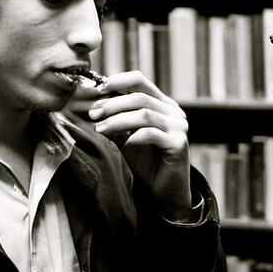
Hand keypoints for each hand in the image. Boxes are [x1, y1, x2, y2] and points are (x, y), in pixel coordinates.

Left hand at [86, 70, 192, 217]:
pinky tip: (124, 144)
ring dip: (118, 120)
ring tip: (100, 128)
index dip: (118, 81)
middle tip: (93, 114)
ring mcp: (179, 127)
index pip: (140, 81)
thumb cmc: (146, 163)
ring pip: (144, 114)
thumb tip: (94, 107)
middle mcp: (174, 112)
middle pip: (139, 97)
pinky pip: (151, 134)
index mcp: (163, 104)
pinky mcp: (179, 143)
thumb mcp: (127, 138)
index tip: (98, 90)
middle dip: (112, 105)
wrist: (164, 191)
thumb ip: (116, 121)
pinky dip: (134, 136)